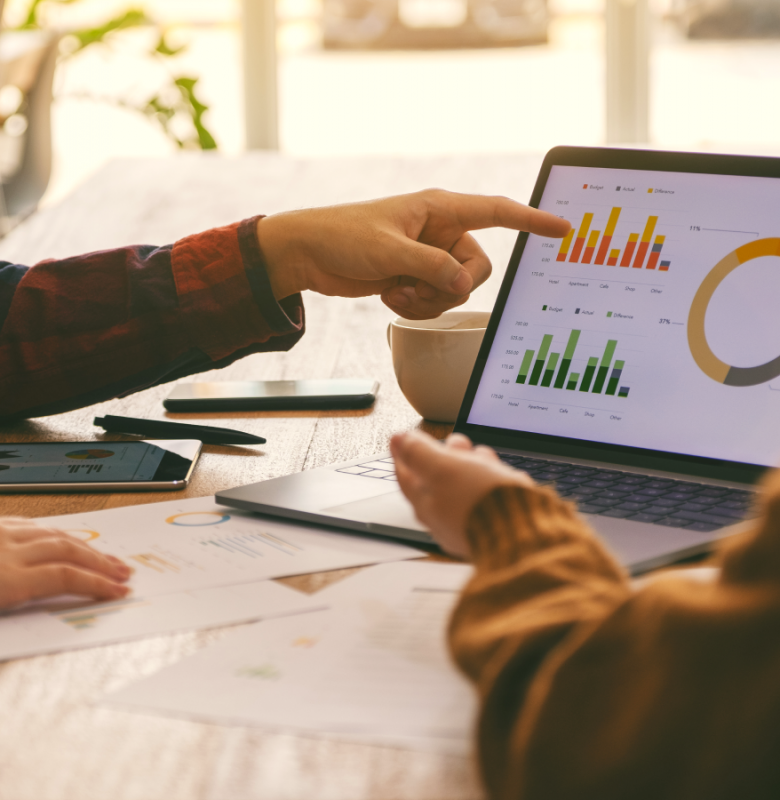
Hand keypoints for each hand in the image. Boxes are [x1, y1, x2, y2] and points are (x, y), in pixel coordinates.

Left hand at [0, 518, 131, 608]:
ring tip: (103, 555)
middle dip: (100, 562)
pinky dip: (54, 532)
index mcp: (4, 580)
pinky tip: (62, 536)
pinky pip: (30, 523)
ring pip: (53, 533)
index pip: (65, 577)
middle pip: (67, 551)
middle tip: (121, 571)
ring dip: (84, 545)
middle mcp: (5, 550)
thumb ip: (17, 609)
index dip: (97, 583)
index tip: (117, 590)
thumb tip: (51, 621)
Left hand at [257, 190, 570, 319]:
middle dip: (449, 286)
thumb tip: (463, 286)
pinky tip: (388, 295)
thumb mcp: (389, 251)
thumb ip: (431, 267)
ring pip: (455, 290)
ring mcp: (428, 257)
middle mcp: (440, 232)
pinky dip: (414, 305)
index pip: (497, 212)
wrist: (310, 254)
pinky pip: (434, 302)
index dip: (531, 220)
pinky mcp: (416, 277)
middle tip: (416, 284)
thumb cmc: (343, 236)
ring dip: (426, 299)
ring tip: (394, 288)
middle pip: (476, 269)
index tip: (562, 228)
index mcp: (440, 209)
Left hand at [390, 431, 533, 557]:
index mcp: (425, 504)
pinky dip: (488, 479)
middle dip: (445, 455)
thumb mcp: (444, 468)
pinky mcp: (491, 524)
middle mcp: (443, 518)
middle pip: (436, 480)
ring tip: (480, 452)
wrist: (523, 533)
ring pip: (463, 486)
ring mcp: (467, 522)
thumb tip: (398, 439)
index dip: (403, 452)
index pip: (405, 475)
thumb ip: (419, 453)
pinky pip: (484, 496)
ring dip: (470, 464)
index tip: (400, 438)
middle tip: (454, 441)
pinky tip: (497, 471)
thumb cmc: (480, 503)